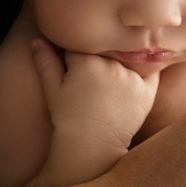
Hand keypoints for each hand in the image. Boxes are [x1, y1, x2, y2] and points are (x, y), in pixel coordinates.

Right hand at [31, 38, 158, 151]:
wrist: (92, 147)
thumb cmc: (68, 119)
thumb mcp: (53, 91)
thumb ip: (45, 62)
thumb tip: (36, 39)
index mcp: (85, 61)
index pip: (82, 46)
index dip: (76, 55)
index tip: (74, 66)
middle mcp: (110, 65)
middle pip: (105, 51)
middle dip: (99, 58)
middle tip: (93, 79)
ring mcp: (130, 76)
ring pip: (125, 58)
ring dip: (120, 64)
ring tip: (110, 85)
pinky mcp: (147, 90)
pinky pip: (150, 71)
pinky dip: (144, 72)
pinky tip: (133, 82)